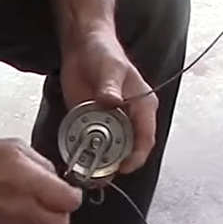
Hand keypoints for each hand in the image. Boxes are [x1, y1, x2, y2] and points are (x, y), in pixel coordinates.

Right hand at [0, 138, 82, 223]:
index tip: (67, 188)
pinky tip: (14, 205)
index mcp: (31, 185)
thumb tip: (55, 179)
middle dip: (61, 213)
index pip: (71, 202)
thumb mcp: (17, 148)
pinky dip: (27, 222)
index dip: (72, 194)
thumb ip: (43, 165)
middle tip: (53, 198)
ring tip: (31, 200)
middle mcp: (24, 211)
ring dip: (44, 219)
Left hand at [60, 32, 157, 174]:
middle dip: (116, 166)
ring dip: (100, 165)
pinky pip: (92, 144)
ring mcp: (110, 123)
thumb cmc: (103, 53)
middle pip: (129, 151)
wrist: (83, 46)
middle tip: (100, 177)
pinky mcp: (92, 123)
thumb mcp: (109, 68)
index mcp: (143, 106)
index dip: (136, 157)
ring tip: (87, 176)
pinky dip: (86, 155)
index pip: (146, 138)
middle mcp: (129, 119)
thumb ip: (110, 87)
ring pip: (110, 152)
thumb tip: (112, 102)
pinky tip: (76, 163)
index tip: (123, 167)